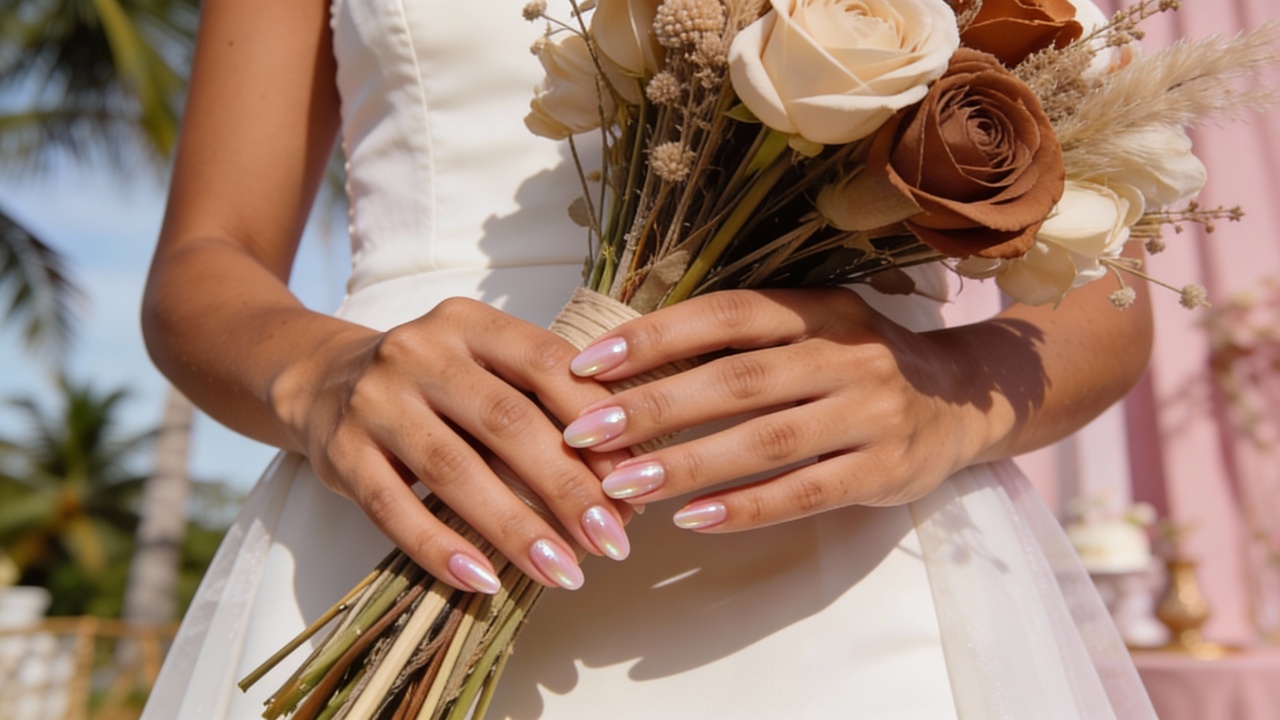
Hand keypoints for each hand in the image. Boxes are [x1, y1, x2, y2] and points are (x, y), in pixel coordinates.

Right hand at [273, 297, 631, 591]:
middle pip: (506, 422)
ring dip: (514, 528)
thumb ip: (541, 403)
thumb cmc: (433, 383)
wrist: (321, 380)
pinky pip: (394, 509)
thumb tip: (621, 475)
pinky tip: (485, 581)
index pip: (545, 363)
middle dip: (567, 487)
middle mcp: (421, 352)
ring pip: (454, 470)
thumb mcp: (484, 366)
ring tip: (563, 571)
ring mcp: (376, 401)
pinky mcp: (342, 453)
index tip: (631, 477)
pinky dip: (441, 549)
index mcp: (471, 323)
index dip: (594, 419)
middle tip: (612, 539)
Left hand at [561, 288, 995, 531]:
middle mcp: (847, 353)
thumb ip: (743, 339)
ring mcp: (872, 412)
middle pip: (738, 379)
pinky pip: (806, 492)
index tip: (587, 365)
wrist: (964, 400)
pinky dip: (746, 507)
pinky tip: (693, 519)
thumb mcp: (813, 329)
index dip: (655, 336)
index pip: (727, 314)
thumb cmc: (857, 363)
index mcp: (819, 308)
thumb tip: (632, 361)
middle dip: (655, 407)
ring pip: (768, 440)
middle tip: (586, 433)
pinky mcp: (885, 469)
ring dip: (689, 463)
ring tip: (623, 484)